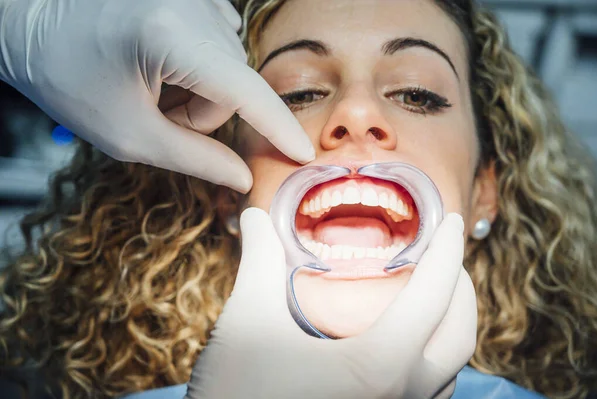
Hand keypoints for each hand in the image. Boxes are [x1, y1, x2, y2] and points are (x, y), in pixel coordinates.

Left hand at [0, 0, 313, 192]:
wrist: (36, 25)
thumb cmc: (69, 79)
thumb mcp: (128, 134)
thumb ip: (194, 159)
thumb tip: (243, 177)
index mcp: (168, 37)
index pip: (243, 90)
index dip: (276, 127)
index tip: (303, 155)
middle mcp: (191, 7)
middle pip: (233, 86)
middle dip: (203, 114)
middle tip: (157, 111)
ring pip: (228, 71)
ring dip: (198, 92)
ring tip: (152, 85)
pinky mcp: (195, 0)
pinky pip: (219, 50)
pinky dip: (196, 70)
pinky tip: (160, 65)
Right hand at [187, 208, 476, 398]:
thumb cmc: (237, 396)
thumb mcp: (247, 324)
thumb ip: (259, 263)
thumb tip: (254, 216)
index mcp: (376, 366)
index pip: (432, 296)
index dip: (448, 251)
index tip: (451, 220)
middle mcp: (401, 398)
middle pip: (459, 335)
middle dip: (461, 288)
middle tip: (444, 255)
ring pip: (451, 371)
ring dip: (450, 324)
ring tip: (431, 294)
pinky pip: (431, 395)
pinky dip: (432, 360)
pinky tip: (406, 344)